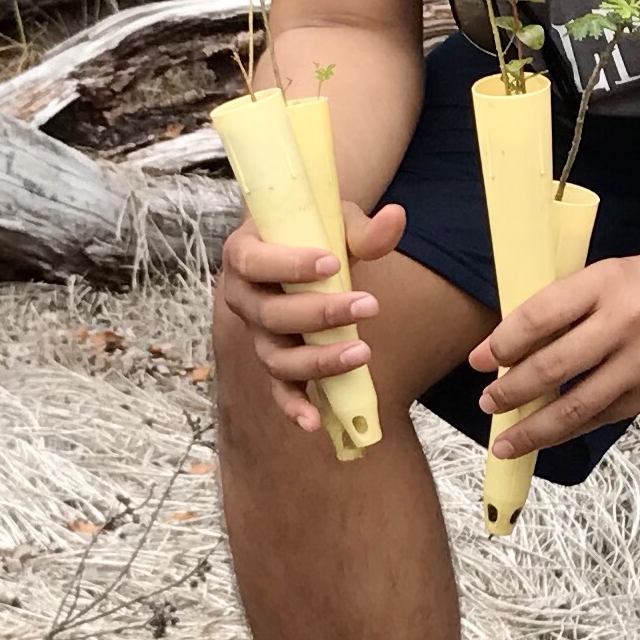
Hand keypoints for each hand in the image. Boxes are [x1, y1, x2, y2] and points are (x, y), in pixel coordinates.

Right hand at [217, 199, 405, 434]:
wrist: (300, 250)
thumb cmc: (313, 232)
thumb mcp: (334, 221)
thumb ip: (363, 228)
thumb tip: (396, 217)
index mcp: (243, 254)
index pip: (255, 263)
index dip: (289, 266)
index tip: (333, 263)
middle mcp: (243, 299)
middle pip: (271, 315)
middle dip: (320, 314)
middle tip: (369, 305)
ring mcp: (258, 335)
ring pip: (277, 358)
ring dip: (318, 360)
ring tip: (362, 351)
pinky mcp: (276, 361)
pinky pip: (280, 390)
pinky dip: (294, 407)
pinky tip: (315, 422)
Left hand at [473, 247, 639, 455]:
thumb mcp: (610, 276)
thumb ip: (568, 307)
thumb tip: (511, 345)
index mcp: (605, 284)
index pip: (539, 316)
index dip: (501, 342)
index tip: (477, 359)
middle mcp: (624, 324)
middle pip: (551, 368)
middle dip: (510, 391)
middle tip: (487, 402)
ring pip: (575, 407)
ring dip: (533, 428)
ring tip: (505, 441)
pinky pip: (603, 417)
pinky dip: (571, 428)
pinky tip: (548, 436)